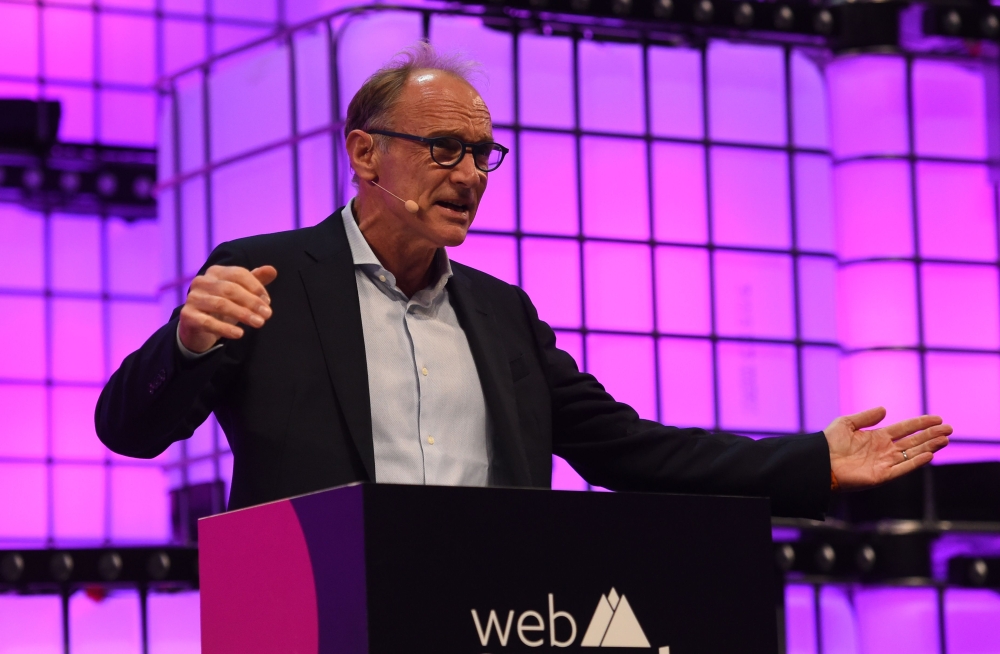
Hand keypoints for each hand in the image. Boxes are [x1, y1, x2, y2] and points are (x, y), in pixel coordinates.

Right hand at [179, 265, 277, 353]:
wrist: (198, 329)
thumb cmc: (223, 308)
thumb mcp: (241, 294)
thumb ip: (255, 281)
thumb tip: (272, 270)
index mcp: (216, 272)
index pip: (239, 274)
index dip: (256, 286)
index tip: (268, 301)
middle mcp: (201, 282)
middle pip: (231, 289)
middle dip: (252, 302)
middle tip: (267, 314)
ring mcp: (193, 298)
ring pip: (221, 304)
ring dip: (243, 314)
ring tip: (259, 323)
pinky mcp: (187, 316)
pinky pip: (208, 322)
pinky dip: (225, 328)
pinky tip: (240, 334)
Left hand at [824, 407, 950, 490]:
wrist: (819, 462)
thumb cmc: (829, 443)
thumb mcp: (847, 423)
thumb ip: (866, 416)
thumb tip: (885, 409)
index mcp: (877, 437)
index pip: (905, 428)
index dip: (921, 423)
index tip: (937, 418)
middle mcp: (884, 450)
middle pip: (913, 441)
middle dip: (931, 434)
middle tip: (949, 428)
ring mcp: (884, 463)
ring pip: (912, 453)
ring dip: (929, 446)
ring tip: (945, 439)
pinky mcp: (881, 476)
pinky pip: (902, 468)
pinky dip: (916, 462)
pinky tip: (929, 454)